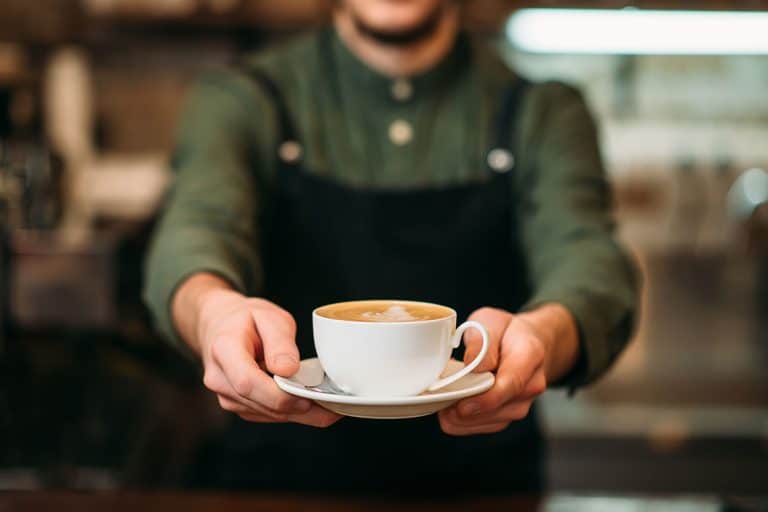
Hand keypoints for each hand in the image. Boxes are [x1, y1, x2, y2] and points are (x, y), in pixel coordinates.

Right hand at [175, 274, 340, 427]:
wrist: (221, 326)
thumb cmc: (246, 319)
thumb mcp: (267, 316)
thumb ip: (279, 342)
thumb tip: (288, 370)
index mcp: (224, 350)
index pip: (248, 382)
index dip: (279, 394)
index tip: (308, 395)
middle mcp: (220, 378)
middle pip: (261, 404)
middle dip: (299, 408)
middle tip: (334, 405)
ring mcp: (226, 396)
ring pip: (268, 414)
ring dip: (300, 414)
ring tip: (330, 406)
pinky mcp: (239, 405)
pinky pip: (268, 414)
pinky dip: (292, 412)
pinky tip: (313, 405)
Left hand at [437, 304, 577, 435]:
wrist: (526, 343)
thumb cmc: (506, 331)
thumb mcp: (490, 321)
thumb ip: (481, 341)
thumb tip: (472, 367)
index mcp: (530, 355)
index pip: (511, 383)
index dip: (485, 399)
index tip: (461, 406)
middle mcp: (531, 384)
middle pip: (498, 408)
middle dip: (466, 409)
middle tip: (438, 401)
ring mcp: (522, 403)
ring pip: (489, 422)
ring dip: (462, 418)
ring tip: (441, 402)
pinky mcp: (508, 415)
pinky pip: (484, 426)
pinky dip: (464, 422)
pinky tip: (448, 410)